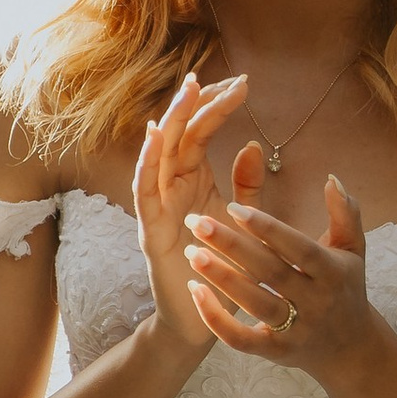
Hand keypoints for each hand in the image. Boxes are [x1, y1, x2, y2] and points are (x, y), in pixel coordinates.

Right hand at [129, 70, 246, 358]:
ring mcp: (159, 209)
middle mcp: (172, 189)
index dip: (218, 106)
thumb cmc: (222, 268)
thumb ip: (246, 185)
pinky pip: (144, 191)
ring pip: (158, 156)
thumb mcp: (241, 219)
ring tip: (184, 94)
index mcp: (193, 182)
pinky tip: (153, 137)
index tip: (242, 84)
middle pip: (177, 136)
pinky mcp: (151, 231)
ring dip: (169, 123)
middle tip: (206, 77)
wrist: (205, 320)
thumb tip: (253, 145)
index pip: (201, 132)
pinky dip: (146, 163)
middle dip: (191, 105)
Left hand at [182, 158, 373, 370]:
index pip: (298, 248)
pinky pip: (241, 339)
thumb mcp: (352, 250)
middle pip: (270, 272)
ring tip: (190, 252)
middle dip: (232, 246)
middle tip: (197, 221)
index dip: (267, 228)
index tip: (233, 207)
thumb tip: (331, 179)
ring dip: (221, 278)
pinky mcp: (276, 352)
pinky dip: (216, 319)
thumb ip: (345, 213)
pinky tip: (195, 291)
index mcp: (333, 273)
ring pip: (254, 304)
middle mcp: (316, 302)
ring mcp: (296, 330)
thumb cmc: (345, 287)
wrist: (351, 349)